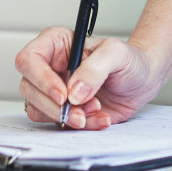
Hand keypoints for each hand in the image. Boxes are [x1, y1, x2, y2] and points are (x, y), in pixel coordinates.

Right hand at [13, 27, 162, 129]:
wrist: (142, 81)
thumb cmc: (129, 60)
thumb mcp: (116, 54)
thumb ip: (94, 68)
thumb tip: (73, 92)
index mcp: (56, 44)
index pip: (29, 60)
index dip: (41, 79)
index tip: (63, 95)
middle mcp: (50, 67)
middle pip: (29, 89)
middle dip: (55, 106)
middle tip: (80, 111)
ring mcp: (54, 90)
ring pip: (38, 109)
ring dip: (67, 117)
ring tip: (95, 109)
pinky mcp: (63, 110)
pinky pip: (58, 123)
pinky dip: (80, 125)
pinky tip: (99, 117)